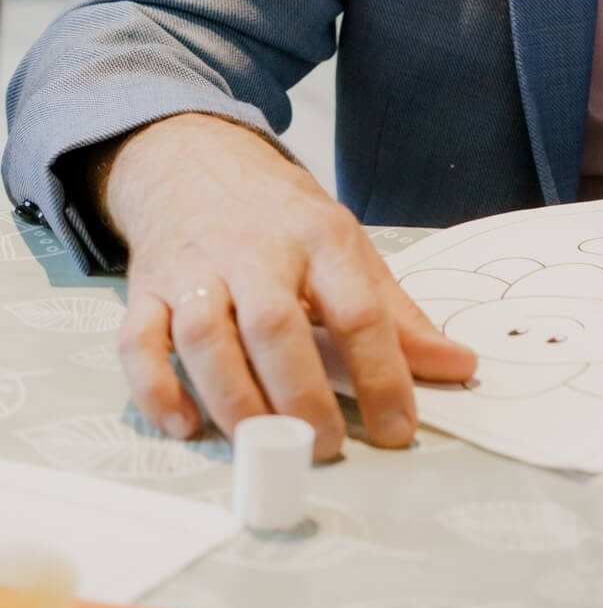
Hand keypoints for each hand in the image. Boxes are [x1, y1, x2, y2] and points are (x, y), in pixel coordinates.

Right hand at [103, 114, 476, 459]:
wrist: (196, 161)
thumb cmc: (283, 219)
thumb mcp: (347, 249)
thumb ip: (397, 315)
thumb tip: (459, 366)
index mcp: (321, 237)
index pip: (358, 308)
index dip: (384, 375)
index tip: (398, 430)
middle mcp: (257, 250)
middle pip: (276, 324)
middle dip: (301, 393)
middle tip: (323, 446)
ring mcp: (196, 269)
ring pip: (206, 335)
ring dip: (233, 397)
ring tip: (264, 444)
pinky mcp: (146, 289)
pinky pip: (138, 341)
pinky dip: (156, 388)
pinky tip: (185, 424)